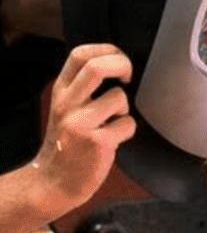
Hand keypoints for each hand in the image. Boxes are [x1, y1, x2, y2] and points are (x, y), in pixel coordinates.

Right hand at [32, 44, 136, 214]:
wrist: (53, 182)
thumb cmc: (68, 143)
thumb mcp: (66, 108)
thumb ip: (83, 88)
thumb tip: (116, 64)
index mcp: (61, 92)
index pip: (80, 54)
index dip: (107, 50)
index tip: (118, 63)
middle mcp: (67, 104)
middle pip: (97, 67)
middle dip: (123, 64)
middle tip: (128, 77)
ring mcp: (80, 123)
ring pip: (119, 98)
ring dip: (125, 109)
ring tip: (113, 123)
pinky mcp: (97, 142)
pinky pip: (127, 124)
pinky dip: (127, 130)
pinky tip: (114, 140)